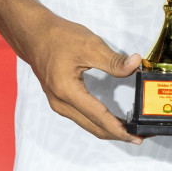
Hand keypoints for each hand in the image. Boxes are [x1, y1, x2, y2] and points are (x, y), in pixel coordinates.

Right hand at [15, 10, 141, 142]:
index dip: (120, 129)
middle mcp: (61, 103)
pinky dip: (98, 122)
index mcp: (67, 91)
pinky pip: (82, 118)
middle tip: (139, 136)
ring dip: (108, 129)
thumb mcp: (89, 45)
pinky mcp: (60, 100)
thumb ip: (113, 60)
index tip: (136, 136)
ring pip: (88, 125)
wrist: (33, 34)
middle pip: (94, 127)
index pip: (99, 117)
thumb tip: (134, 65)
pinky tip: (111, 120)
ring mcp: (58, 104)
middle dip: (117, 134)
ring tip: (129, 130)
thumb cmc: (57, 37)